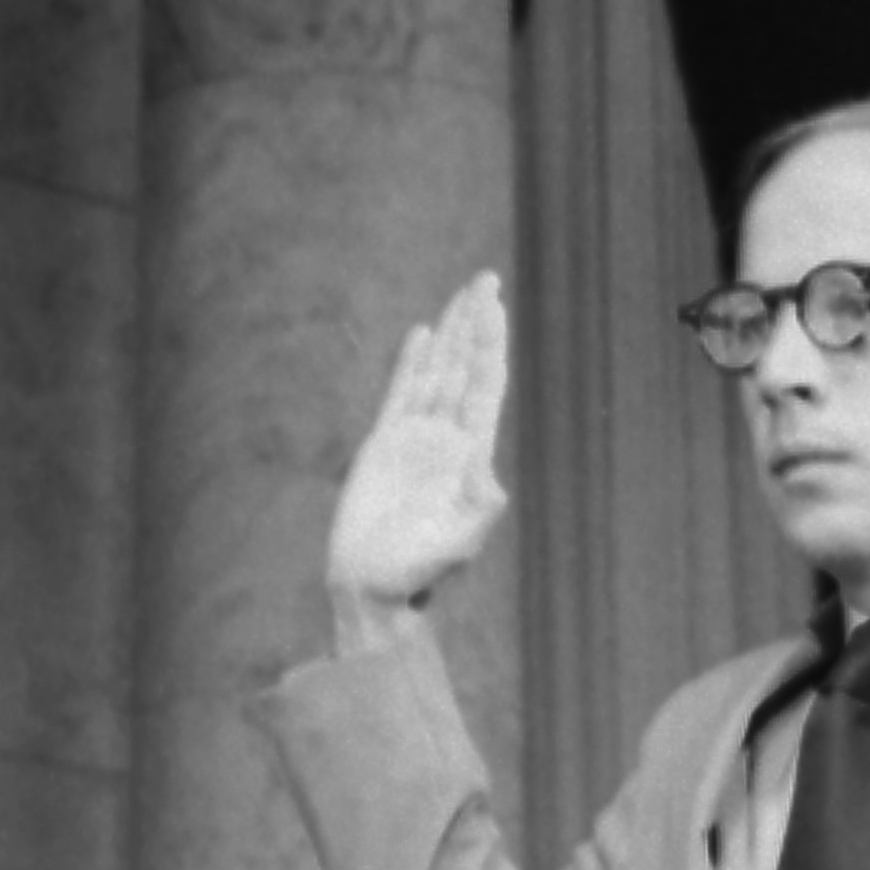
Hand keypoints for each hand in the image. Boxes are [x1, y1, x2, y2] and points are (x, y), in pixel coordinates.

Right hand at [326, 274, 511, 639]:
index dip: (490, 345)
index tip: (495, 307)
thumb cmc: (416, 577)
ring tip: (462, 295)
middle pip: (465, 369)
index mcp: (470, 456)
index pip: (485, 387)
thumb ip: (476, 517)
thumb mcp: (455, 549)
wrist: (374, 589)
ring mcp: (416, 440)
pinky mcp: (384, 447)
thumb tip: (493, 482)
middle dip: (476, 325)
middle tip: (486, 279)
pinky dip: (412, 363)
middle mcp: (448, 441)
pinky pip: (401, 393)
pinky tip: (422, 334)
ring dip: (450, 334)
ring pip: (437, 374)